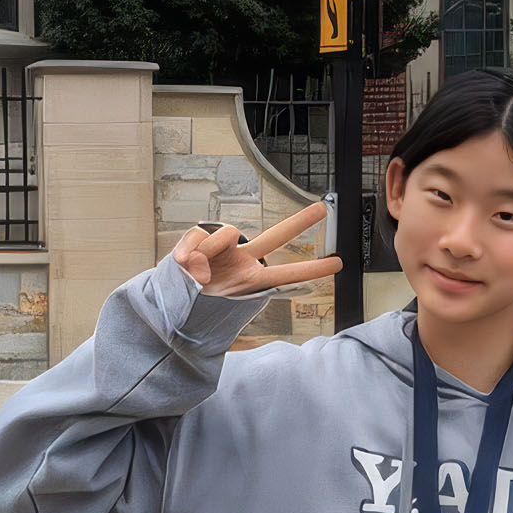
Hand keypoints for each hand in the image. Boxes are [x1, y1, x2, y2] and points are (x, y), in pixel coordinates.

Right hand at [172, 202, 341, 298]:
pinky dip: (188, 253)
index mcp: (253, 280)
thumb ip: (220, 279)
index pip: (287, 274)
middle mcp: (243, 260)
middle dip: (300, 221)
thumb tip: (205, 256)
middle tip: (324, 209)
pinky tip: (186, 264)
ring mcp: (223, 249)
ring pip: (228, 233)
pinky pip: (198, 238)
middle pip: (276, 236)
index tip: (340, 264)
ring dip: (211, 251)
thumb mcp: (215, 303)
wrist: (172, 300)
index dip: (313, 270)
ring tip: (199, 271)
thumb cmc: (201, 303)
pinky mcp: (199, 239)